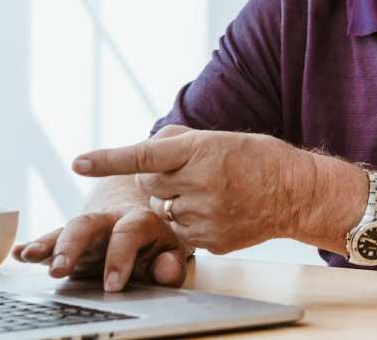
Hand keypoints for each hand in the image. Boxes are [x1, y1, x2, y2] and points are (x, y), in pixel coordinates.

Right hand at [11, 208, 190, 291]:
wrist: (142, 227)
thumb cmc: (156, 245)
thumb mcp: (171, 254)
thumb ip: (170, 264)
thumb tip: (166, 270)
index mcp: (140, 220)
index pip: (129, 233)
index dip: (120, 258)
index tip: (112, 285)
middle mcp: (110, 220)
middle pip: (89, 224)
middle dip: (72, 245)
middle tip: (60, 270)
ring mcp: (88, 230)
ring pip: (66, 229)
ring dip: (48, 244)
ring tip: (30, 256)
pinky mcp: (69, 240)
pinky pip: (49, 240)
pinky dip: (33, 246)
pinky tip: (18, 254)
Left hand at [71, 126, 314, 254]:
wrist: (297, 193)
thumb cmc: (260, 158)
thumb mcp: (220, 137)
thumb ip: (178, 141)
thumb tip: (146, 149)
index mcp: (201, 151)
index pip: (144, 156)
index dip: (108, 159)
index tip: (78, 162)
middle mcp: (200, 184)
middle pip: (148, 185)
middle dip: (159, 178)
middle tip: (190, 172)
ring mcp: (204, 216)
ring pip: (162, 210)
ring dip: (174, 200)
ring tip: (211, 191)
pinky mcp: (208, 240)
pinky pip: (179, 230)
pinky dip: (189, 220)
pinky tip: (217, 210)